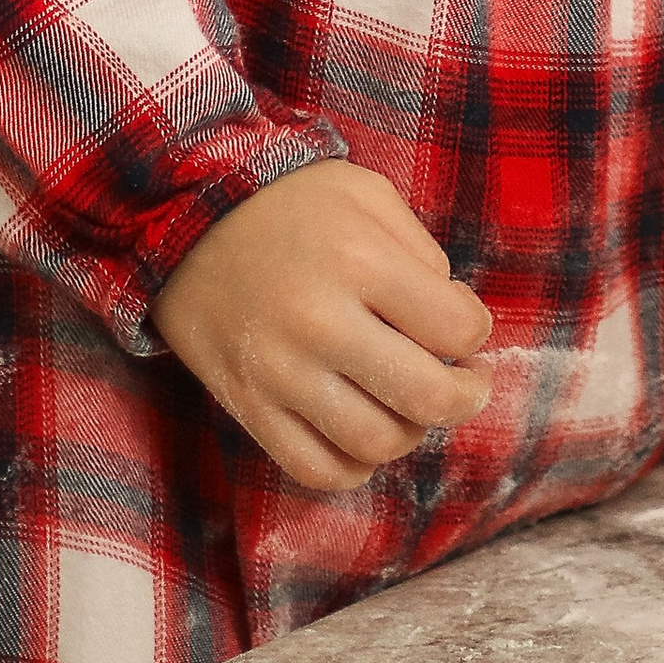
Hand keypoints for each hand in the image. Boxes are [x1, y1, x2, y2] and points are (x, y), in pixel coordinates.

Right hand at [154, 162, 494, 493]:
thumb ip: (421, 251)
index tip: (466, 326)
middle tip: (469, 384)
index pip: (455, 329)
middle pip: (425, 397)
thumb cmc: (290, 203)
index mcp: (359, 261)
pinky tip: (365, 434)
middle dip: (465, 397)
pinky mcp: (247, 406)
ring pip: (375, 443)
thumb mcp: (366, 193)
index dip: (476, 332)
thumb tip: (455, 320)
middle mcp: (321, 324)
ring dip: (411, 433)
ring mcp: (279, 373)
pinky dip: (354, 466)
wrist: (187, 217)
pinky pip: (315, 469)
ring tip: (411, 404)